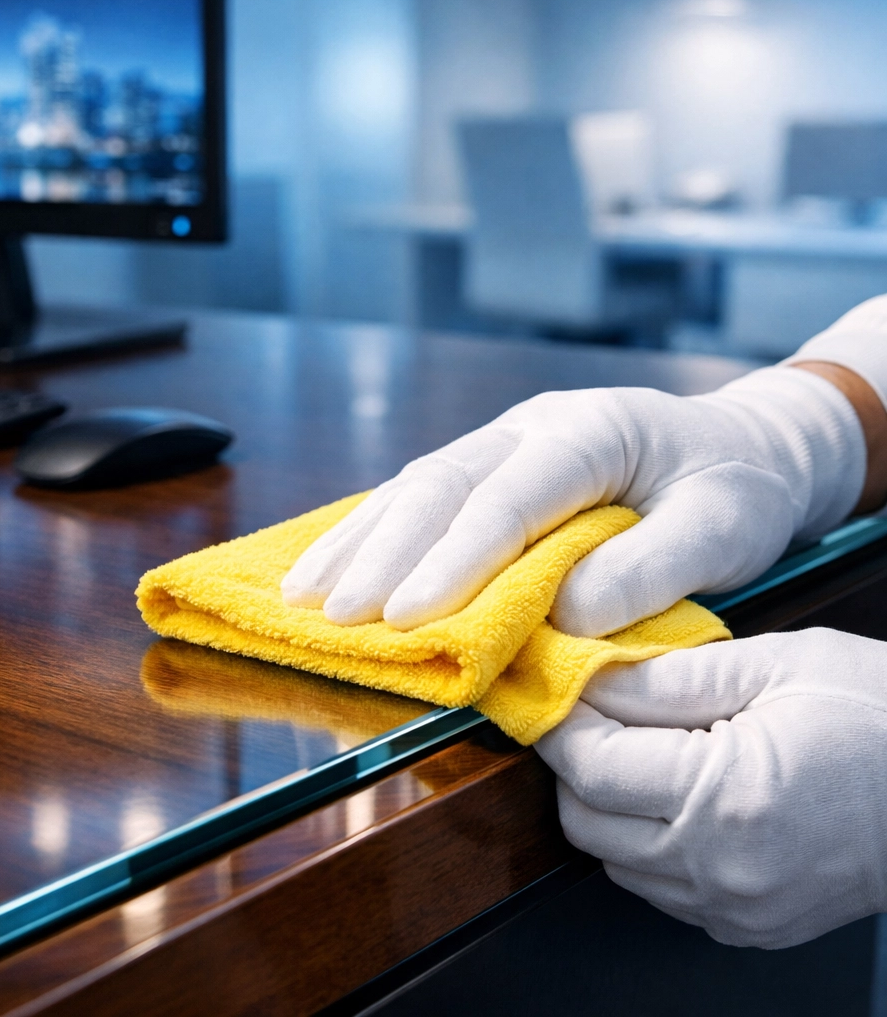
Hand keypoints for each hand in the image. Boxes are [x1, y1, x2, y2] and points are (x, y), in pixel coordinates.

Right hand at [282, 368, 862, 633]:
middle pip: (441, 484)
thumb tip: (562, 616)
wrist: (740, 449)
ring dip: (358, 541)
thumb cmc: (735, 489)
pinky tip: (333, 564)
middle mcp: (534, 426)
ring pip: (415, 484)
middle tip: (336, 614)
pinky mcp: (492, 466)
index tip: (408, 618)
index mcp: (592, 431)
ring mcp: (506, 440)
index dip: (454, 560)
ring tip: (303, 593)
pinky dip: (373, 534)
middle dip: (384, 553)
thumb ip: (650, 569)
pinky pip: (421, 495)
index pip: (509, 497)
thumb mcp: (724, 529)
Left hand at [535, 629, 886, 947]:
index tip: (559, 686)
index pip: (591, 766)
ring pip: (611, 858)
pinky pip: (655, 886)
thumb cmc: (881, 717)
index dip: (561, 720)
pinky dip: (642, 839)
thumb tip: (592, 675)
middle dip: (574, 760)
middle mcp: (721, 868)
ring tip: (640, 749)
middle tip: (594, 712)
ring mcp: (734, 908)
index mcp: (725, 798)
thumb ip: (668, 677)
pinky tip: (672, 794)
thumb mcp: (774, 667)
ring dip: (604, 803)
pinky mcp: (746, 926)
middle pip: (584, 819)